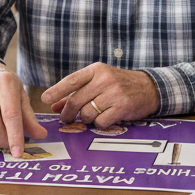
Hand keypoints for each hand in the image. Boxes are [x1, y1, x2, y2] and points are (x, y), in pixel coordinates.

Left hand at [41, 63, 160, 126]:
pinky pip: (101, 122)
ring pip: (87, 113)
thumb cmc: (119, 84)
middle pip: (76, 100)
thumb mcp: (99, 82)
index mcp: (96, 70)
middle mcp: (105, 79)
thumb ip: (77, 92)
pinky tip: (105, 119)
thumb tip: (54, 105)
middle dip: (68, 113)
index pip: (72, 80)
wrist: (149, 88)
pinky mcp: (122, 107)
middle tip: (65, 118)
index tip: (45, 99)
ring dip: (86, 119)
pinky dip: (99, 124)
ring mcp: (114, 93)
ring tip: (93, 116)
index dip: (56, 91)